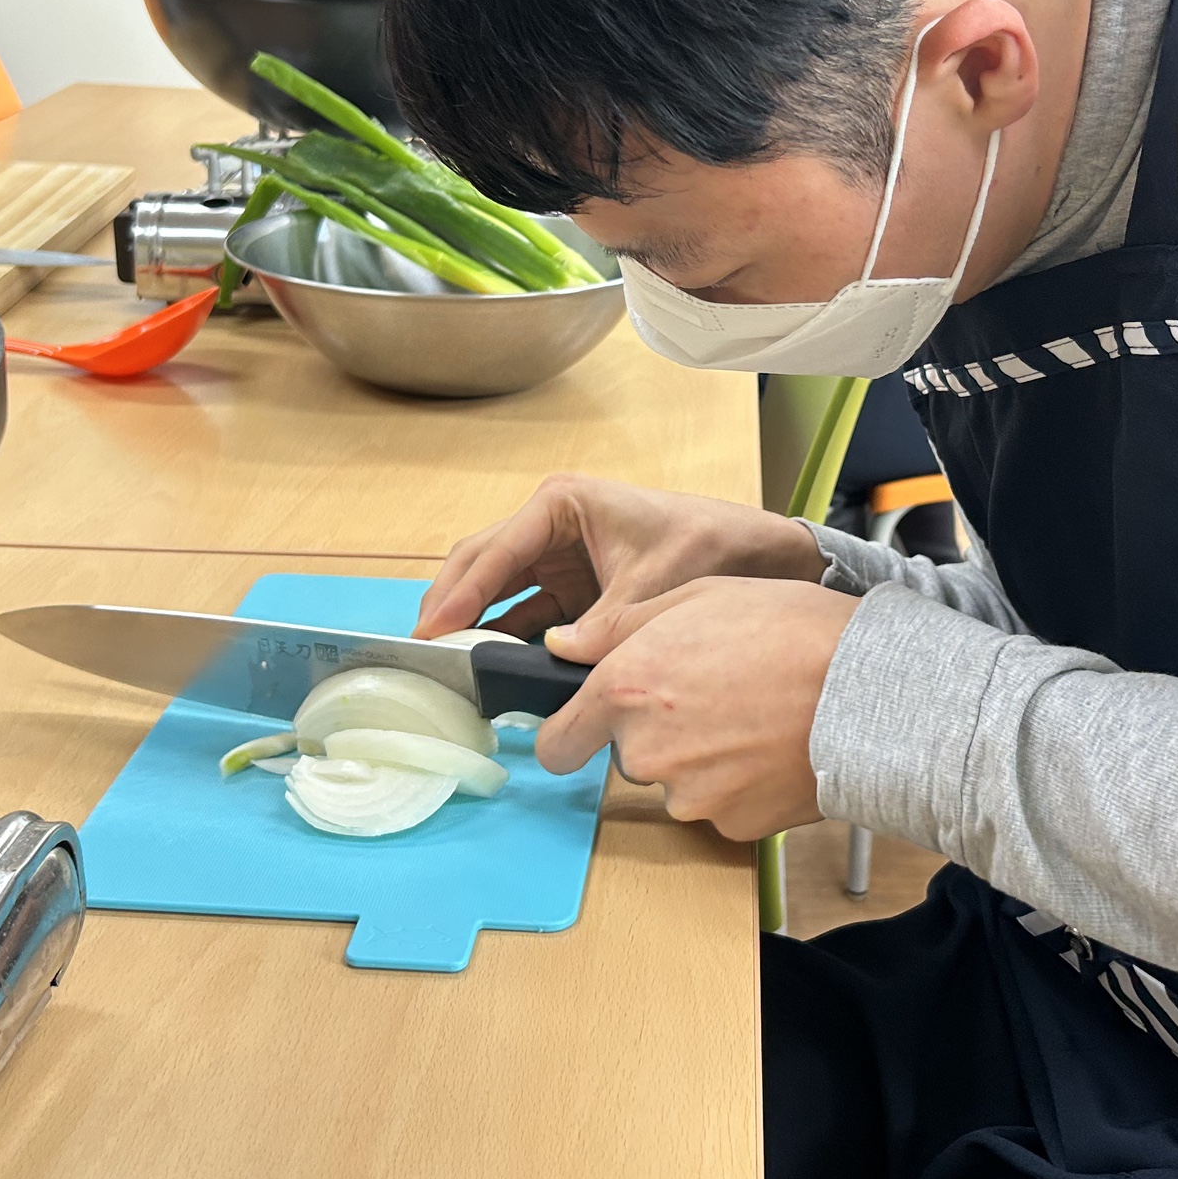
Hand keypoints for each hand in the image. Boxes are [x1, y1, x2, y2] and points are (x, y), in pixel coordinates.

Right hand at [414, 473, 824, 654]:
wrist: (753, 555)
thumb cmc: (707, 545)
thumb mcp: (652, 582)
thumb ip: (604, 621)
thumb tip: (556, 655)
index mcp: (562, 505)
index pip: (495, 550)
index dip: (461, 592)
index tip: (435, 630)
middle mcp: (549, 526)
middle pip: (481, 565)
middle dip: (449, 605)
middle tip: (423, 653)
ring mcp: (555, 558)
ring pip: (494, 591)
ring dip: (470, 625)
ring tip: (445, 668)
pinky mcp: (568, 590)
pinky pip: (523, 614)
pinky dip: (504, 639)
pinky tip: (489, 673)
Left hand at [534, 576, 860, 840]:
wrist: (867, 688)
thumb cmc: (788, 629)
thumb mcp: (698, 596)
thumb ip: (617, 627)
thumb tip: (563, 647)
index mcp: (625, 690)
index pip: (557, 745)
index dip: (571, 734)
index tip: (587, 728)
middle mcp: (645, 751)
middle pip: (628, 756)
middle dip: (657, 733)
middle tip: (713, 694)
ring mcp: (688, 796)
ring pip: (677, 783)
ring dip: (701, 760)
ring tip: (753, 716)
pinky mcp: (731, 825)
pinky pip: (719, 807)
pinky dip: (738, 785)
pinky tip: (771, 748)